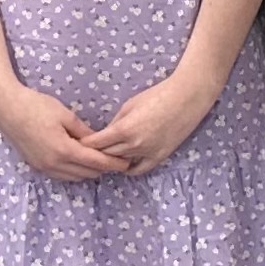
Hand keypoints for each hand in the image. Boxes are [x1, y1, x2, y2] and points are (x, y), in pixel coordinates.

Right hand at [0, 80, 129, 181]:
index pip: (96, 163)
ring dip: (88, 171)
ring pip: (75, 177)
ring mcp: (43, 167)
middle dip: (103, 168)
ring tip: (99, 159)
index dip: (113, 164)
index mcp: (64, 150)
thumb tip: (99, 142)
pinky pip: (61, 175)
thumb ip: (84, 132)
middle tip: (115, 158)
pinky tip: (79, 160)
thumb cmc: (37, 106)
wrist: (6, 108)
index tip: (126, 163)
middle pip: (87, 173)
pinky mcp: (36, 165)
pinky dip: (74, 171)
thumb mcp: (66, 116)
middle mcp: (53, 163)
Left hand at [82, 67, 217, 175]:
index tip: (77, 143)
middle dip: (94, 153)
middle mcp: (134, 145)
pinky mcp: (160, 156)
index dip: (84, 144)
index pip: (95, 144)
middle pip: (105, 155)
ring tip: (102, 157)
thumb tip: (106, 135)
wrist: (187, 97)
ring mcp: (148, 152)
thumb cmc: (157, 95)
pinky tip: (123, 164)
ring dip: (110, 160)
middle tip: (86, 151)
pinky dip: (128, 169)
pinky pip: (139, 169)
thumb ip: (115, 123)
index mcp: (124, 129)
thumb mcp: (129, 105)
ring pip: (120, 163)